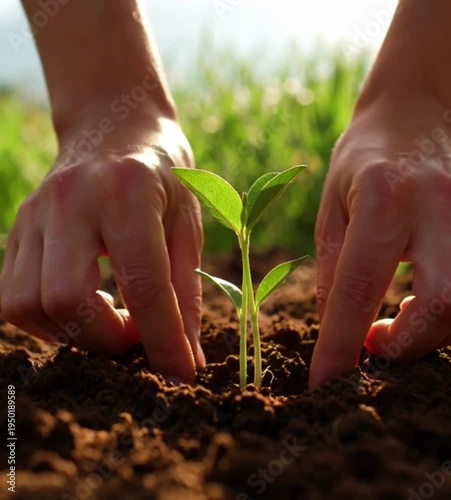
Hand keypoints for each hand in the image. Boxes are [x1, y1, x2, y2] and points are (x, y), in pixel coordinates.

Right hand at [0, 115, 203, 383]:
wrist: (115, 125)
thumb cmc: (164, 175)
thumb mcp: (188, 225)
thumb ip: (186, 293)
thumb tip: (186, 360)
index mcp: (128, 192)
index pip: (143, 283)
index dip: (163, 340)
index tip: (180, 376)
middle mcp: (72, 201)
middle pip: (67, 300)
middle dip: (105, 341)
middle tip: (136, 337)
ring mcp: (35, 213)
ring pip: (29, 305)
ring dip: (74, 333)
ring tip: (112, 319)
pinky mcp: (17, 228)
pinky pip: (14, 295)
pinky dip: (50, 319)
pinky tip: (85, 303)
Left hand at [310, 94, 450, 387]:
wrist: (415, 117)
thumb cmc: (359, 162)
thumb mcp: (329, 209)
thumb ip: (332, 272)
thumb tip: (338, 334)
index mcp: (384, 197)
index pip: (361, 286)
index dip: (340, 345)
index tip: (324, 384)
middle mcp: (439, 208)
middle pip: (445, 303)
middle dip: (406, 346)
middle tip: (373, 345)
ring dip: (431, 336)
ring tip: (394, 326)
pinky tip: (422, 307)